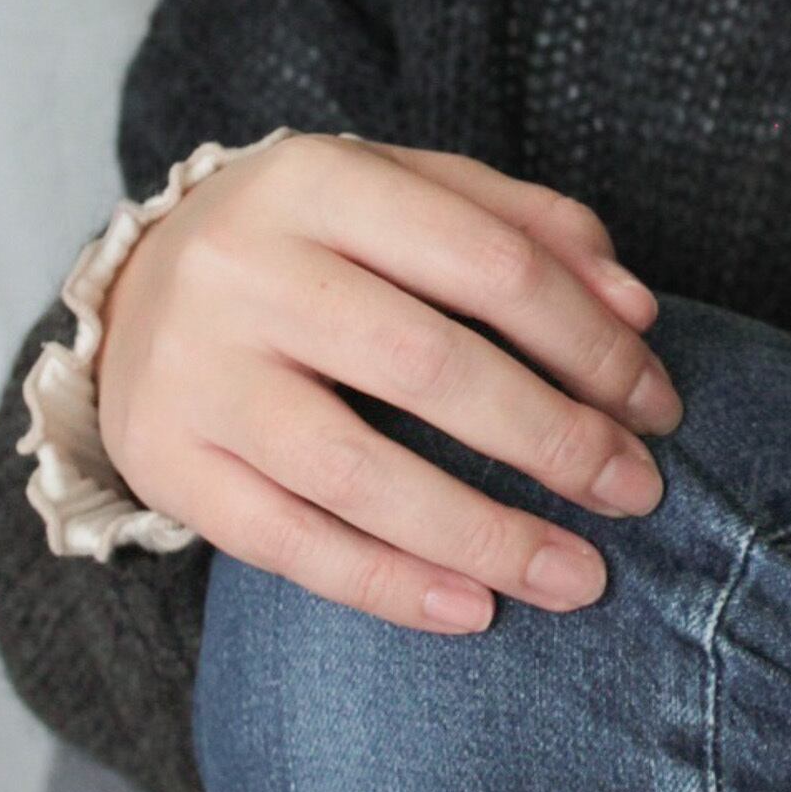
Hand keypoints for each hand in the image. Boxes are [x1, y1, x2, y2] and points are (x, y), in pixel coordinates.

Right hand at [95, 134, 683, 632]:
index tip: (656, 407)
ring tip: (580, 578)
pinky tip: (473, 611)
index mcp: (318, 180)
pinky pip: (289, 544)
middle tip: (637, 492)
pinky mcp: (167, 463)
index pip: (490, 263)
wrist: (133, 295)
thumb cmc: (315, 246)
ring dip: (487, 537)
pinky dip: (389, 586)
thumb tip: (635, 310)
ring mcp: (195, 372)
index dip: (591, 343)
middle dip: (555, 441)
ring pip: (359, 473)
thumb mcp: (410, 196)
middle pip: (430, 368)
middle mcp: (244, 269)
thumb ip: (526, 231)